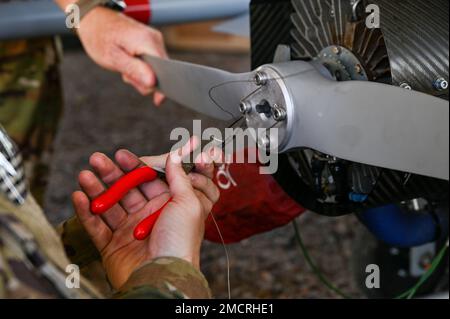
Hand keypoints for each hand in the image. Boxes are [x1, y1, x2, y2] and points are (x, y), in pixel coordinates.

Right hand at [72, 139, 219, 288]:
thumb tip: (176, 156)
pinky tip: (78, 196)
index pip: (148, 181)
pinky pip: (96, 227)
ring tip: (83, 175)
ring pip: (108, 205)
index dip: (134, 167)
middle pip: (125, 190)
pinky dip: (86, 213)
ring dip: (95, 189)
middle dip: (110, 174)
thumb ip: (180, 178)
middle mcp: (147, 216)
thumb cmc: (182, 241)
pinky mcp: (112, 246)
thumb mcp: (188, 203)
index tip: (121, 154)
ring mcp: (128, 231)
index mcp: (166, 205)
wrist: (165, 276)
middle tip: (96, 159)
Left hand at [77, 7, 167, 104]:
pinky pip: (152, 64)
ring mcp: (154, 41)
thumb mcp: (112, 57)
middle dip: (145, 80)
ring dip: (141, 75)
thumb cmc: (99, 37)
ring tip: (124, 67)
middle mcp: (155, 40)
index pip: (165, 69)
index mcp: (147, 41)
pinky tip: (129, 63)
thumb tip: (153, 83)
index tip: (157, 100)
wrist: (93, 19)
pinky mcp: (151, 44)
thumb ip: (134, 70)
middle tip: (126, 75)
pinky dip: (141, 69)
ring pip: (157, 70)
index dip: (162, 86)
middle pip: (162, 71)